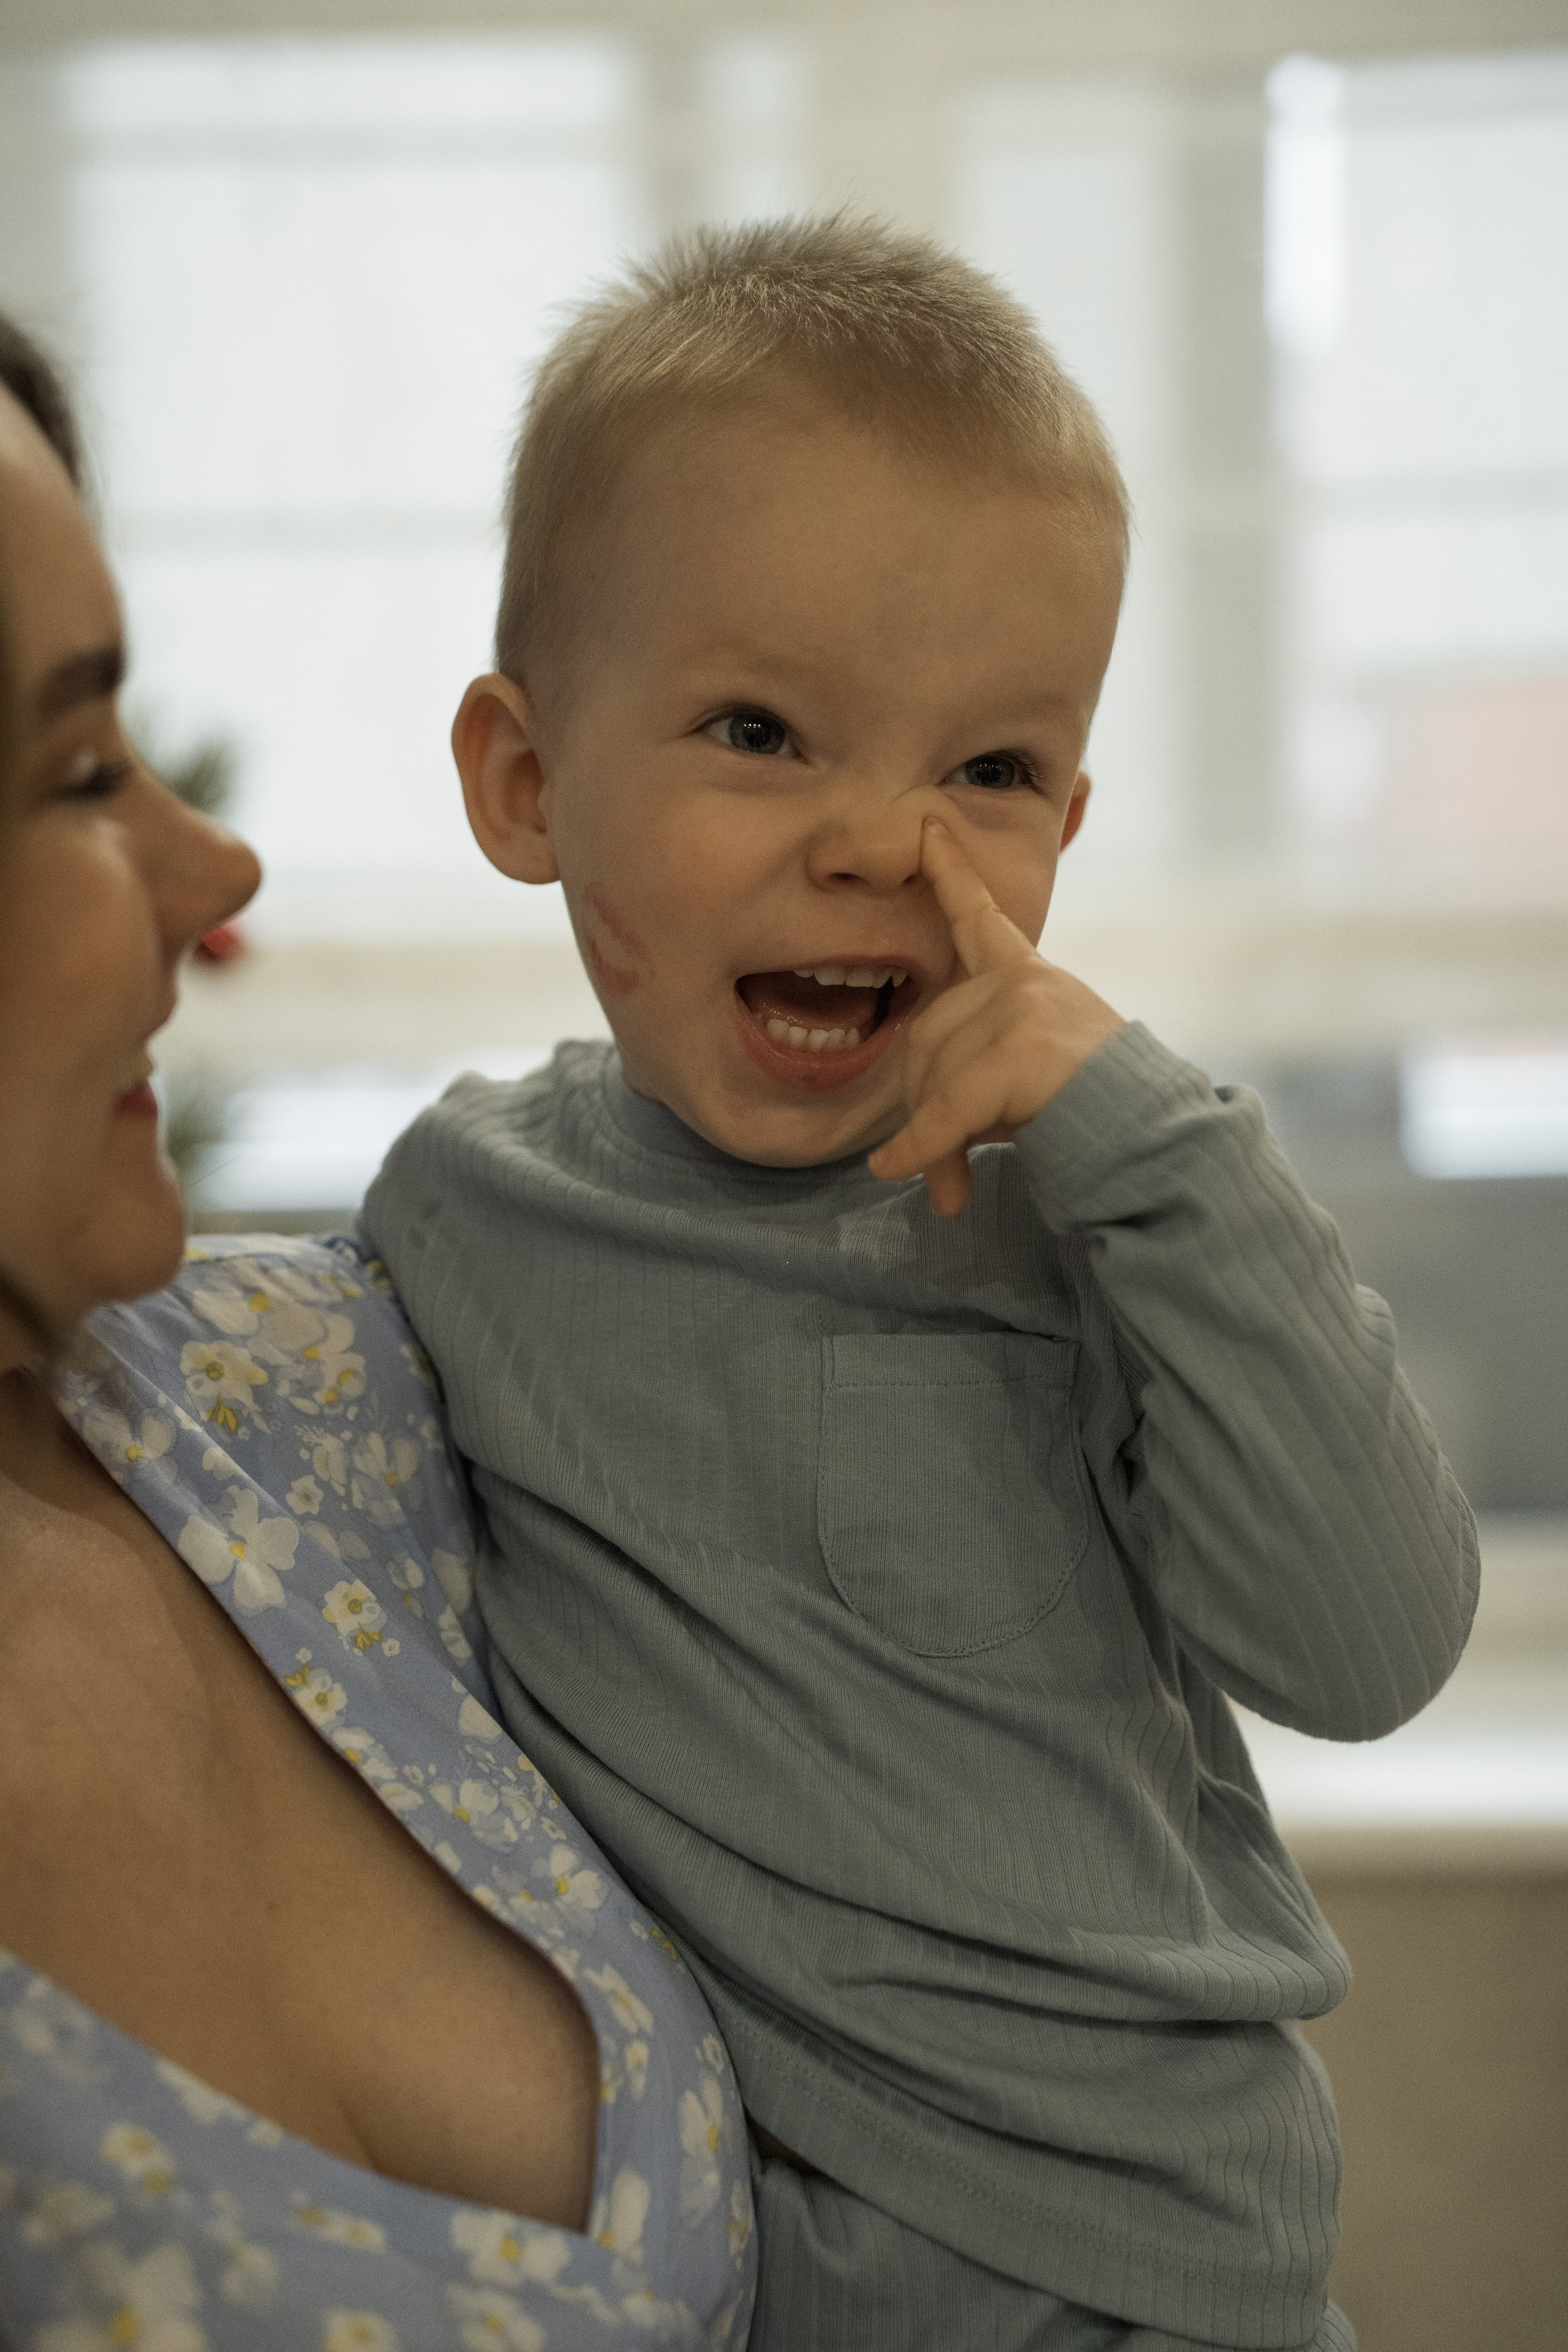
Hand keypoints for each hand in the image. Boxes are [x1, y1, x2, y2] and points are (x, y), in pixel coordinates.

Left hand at [868, 821, 1123, 1215]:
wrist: (1154, 1138)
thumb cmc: (1088, 1114)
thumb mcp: (1017, 1085)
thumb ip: (959, 1091)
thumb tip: (892, 1163)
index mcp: (1026, 975)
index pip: (978, 917)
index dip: (948, 874)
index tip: (926, 826)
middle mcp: (1021, 980)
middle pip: (924, 1038)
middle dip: (923, 1111)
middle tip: (945, 1175)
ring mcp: (1021, 1006)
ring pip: (931, 1078)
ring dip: (933, 1146)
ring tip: (955, 1189)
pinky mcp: (1019, 1049)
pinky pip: (944, 1107)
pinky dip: (918, 1147)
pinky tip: (894, 1169)